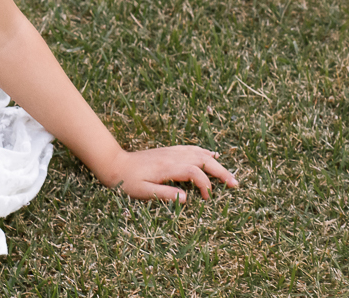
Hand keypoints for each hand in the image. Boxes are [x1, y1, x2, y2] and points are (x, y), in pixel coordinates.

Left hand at [98, 146, 238, 202]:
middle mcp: (172, 156)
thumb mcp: (142, 192)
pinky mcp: (168, 151)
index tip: (207, 198)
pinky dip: (204, 152)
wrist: (114, 163)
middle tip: (235, 184)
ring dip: (216, 163)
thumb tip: (186, 199)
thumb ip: (164, 194)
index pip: (194, 172)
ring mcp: (171, 152)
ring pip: (199, 152)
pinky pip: (191, 149)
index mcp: (167, 167)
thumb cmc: (126, 181)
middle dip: (221, 172)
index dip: (205, 185)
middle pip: (203, 160)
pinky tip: (212, 156)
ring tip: (229, 175)